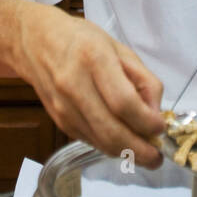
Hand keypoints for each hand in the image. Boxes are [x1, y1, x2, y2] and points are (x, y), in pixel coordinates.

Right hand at [16, 5, 165, 168]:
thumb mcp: (119, 48)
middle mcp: (74, 85)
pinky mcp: (59, 120)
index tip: (161, 127)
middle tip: (157, 157)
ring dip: (126, 153)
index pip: (123, 102)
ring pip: (100, 142)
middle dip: (139, 150)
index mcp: (94, 58)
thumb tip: (156, 113)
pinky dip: (110, 146)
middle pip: (111, 131)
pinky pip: (90, 141)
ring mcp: (63, 107)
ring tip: (146, 154)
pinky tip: (123, 142)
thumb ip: (143, 79)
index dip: (146, 121)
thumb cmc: (81, 39)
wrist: (35, 41)